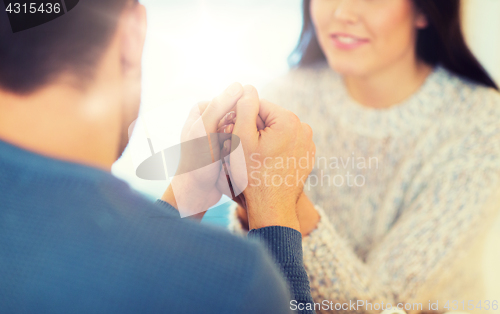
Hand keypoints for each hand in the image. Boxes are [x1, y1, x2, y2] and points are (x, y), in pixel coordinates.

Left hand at [161, 82, 243, 217]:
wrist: (195, 193)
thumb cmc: (196, 162)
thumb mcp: (205, 131)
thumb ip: (219, 107)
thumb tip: (239, 85)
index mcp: (201, 110)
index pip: (230, 100)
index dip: (239, 113)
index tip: (235, 131)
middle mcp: (209, 120)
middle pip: (238, 115)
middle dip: (241, 130)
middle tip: (231, 147)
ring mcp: (218, 134)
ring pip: (243, 129)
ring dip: (243, 141)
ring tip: (233, 156)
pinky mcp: (226, 149)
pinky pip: (242, 143)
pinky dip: (244, 150)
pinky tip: (241, 161)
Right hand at [230, 85, 315, 231]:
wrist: (271, 207)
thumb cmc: (252, 174)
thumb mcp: (241, 138)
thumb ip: (244, 107)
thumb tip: (247, 88)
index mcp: (289, 120)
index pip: (258, 105)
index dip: (241, 117)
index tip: (233, 134)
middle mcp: (303, 128)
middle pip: (269, 118)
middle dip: (254, 128)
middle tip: (241, 148)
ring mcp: (308, 143)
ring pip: (277, 132)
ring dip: (264, 139)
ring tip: (253, 157)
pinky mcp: (307, 156)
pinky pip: (287, 145)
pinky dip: (275, 150)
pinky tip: (265, 163)